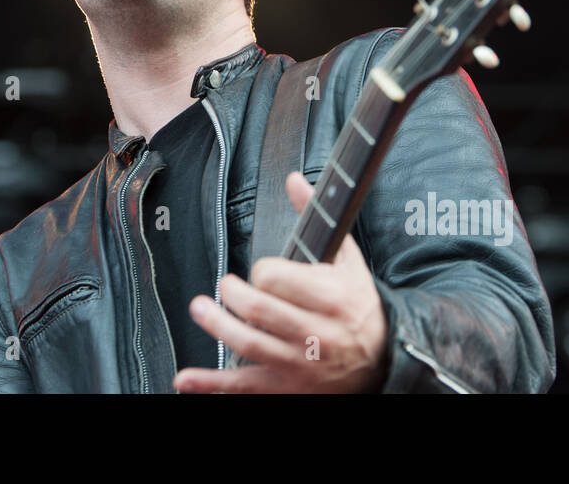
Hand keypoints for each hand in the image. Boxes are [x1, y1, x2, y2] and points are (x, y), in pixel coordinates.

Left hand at [173, 170, 387, 392]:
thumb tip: (293, 180)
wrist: (384, 359)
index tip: (262, 272)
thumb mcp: (347, 259)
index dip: (262, 271)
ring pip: (248, 345)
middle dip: (232, 293)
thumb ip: (318, 217)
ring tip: (200, 309)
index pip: (279, 278)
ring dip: (216, 325)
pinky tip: (185, 378)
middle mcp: (316, 333)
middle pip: (259, 309)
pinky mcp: (287, 388)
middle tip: (224, 286)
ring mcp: (301, 365)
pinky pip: (245, 388)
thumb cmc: (358, 304)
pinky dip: (211, 385)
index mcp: (332, 298)